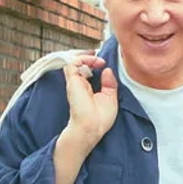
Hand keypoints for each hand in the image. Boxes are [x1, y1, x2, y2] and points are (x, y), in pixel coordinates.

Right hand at [52, 54, 120, 183]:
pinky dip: (83, 59)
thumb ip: (109, 83)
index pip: (86, 71)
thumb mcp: (110, 98)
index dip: (93, 63)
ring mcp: (75, 82)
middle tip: (99, 56)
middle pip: (79, 64)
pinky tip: (94, 62)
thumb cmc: (100, 118)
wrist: (92, 127)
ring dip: (86, 57)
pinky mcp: (72, 81)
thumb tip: (107, 70)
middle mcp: (80, 84)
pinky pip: (72, 63)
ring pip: (74, 61)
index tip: (104, 62)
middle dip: (88, 57)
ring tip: (98, 60)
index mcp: (88, 89)